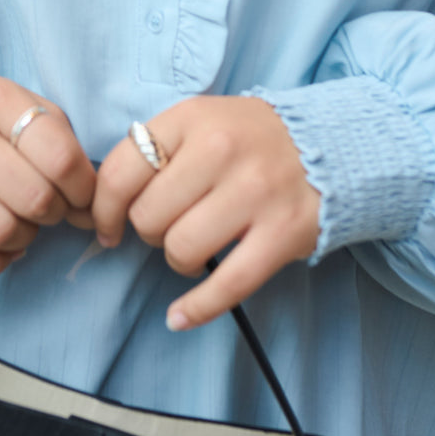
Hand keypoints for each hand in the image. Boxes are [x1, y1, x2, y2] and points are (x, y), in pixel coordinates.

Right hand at [0, 68, 96, 276]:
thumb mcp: (26, 107)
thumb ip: (64, 150)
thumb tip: (89, 213)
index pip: (59, 158)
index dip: (83, 188)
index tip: (80, 194)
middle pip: (32, 199)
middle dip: (54, 213)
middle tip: (50, 207)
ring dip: (24, 238)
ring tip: (22, 222)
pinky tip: (0, 246)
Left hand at [91, 95, 319, 328]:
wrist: (331, 145)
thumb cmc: (248, 139)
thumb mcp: (200, 121)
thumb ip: (156, 149)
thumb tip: (105, 199)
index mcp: (192, 119)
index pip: (121, 170)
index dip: (103, 208)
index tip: (107, 226)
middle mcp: (221, 151)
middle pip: (149, 215)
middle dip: (147, 231)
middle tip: (167, 226)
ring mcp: (255, 193)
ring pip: (181, 249)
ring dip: (176, 260)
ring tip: (190, 249)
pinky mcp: (282, 233)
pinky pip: (227, 284)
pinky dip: (197, 308)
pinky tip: (179, 316)